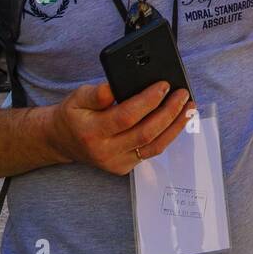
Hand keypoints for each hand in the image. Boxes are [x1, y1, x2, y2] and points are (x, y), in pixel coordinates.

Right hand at [50, 80, 191, 175]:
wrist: (63, 142)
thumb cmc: (74, 115)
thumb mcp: (77, 97)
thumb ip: (96, 93)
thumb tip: (115, 88)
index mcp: (91, 131)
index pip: (126, 116)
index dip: (148, 101)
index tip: (164, 86)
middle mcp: (105, 151)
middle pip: (145, 134)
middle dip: (169, 113)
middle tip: (183, 95)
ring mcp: (116, 163)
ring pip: (153, 147)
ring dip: (175, 127)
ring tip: (189, 108)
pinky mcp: (125, 168)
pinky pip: (151, 152)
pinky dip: (167, 136)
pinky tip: (177, 121)